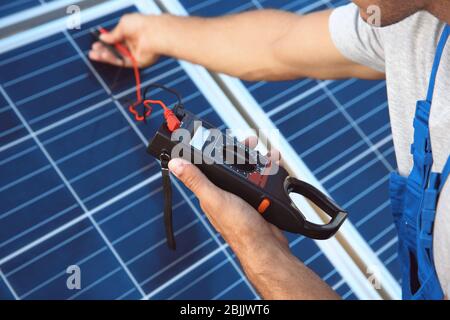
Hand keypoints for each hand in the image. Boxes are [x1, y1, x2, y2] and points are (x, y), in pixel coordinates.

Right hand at [89, 13, 162, 67]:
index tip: (96, 42)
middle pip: (114, 49)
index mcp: (130, 32)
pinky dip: (112, 60)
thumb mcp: (123, 24)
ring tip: (95, 54)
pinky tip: (104, 56)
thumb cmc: (142, 25)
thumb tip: (103, 37)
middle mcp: (132, 43)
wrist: (153, 34)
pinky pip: (122, 62)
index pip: (115, 39)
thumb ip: (112, 33)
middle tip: (93, 51)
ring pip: (117, 56)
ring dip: (105, 56)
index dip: (105, 41)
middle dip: (102, 50)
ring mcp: (134, 53)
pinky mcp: (137, 62)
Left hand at [169, 137, 338, 298]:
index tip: (220, 136)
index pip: (207, 164)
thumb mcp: (215, 199)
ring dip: (258, 157)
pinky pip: (264, 179)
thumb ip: (196, 180)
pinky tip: (275, 164)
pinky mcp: (259, 199)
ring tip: (267, 152)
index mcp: (211, 191)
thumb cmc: (239, 228)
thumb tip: (174, 164)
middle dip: (241, 149)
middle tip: (250, 141)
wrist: (267, 247)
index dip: (212, 149)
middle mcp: (225, 192)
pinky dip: (270, 169)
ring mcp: (243, 196)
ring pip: (249, 169)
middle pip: (231, 163)